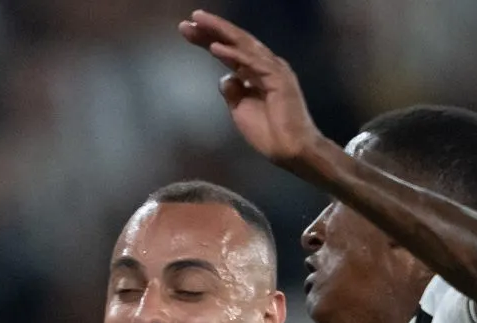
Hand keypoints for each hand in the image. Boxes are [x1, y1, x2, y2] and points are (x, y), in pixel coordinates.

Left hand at [179, 11, 333, 174]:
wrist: (291, 151)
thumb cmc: (269, 133)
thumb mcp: (241, 109)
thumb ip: (233, 91)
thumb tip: (226, 77)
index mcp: (255, 71)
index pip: (229, 50)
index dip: (208, 39)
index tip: (186, 29)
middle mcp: (265, 65)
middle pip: (235, 41)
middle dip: (212, 28)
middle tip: (191, 17)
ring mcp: (273, 69)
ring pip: (243, 44)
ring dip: (220, 32)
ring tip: (198, 21)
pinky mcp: (278, 79)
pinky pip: (252, 63)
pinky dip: (233, 55)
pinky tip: (215, 47)